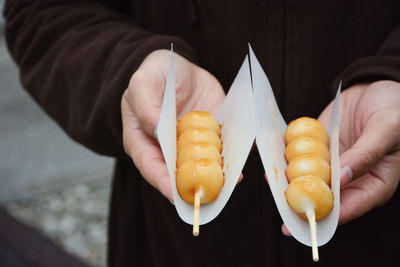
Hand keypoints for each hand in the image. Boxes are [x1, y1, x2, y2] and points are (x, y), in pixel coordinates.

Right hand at [121, 50, 224, 202]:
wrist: (178, 67)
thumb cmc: (153, 75)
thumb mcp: (143, 83)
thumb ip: (146, 106)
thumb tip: (157, 129)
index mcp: (144, 141)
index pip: (151, 167)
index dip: (163, 184)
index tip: (176, 197)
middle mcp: (169, 149)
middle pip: (179, 173)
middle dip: (196, 184)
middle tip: (211, 192)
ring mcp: (192, 143)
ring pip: (204, 164)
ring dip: (219, 173)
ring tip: (233, 178)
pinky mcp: (211, 134)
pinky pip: (223, 145)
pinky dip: (234, 152)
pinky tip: (244, 154)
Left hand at [282, 80, 399, 234]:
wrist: (376, 88)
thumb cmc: (395, 109)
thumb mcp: (386, 130)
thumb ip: (366, 155)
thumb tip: (342, 178)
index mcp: (374, 183)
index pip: (349, 208)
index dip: (326, 216)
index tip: (305, 219)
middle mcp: (350, 178)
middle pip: (324, 198)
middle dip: (302, 201)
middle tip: (281, 202)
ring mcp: (332, 164)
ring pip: (308, 178)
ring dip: (289, 180)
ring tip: (271, 178)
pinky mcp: (319, 149)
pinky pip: (301, 155)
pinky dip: (287, 156)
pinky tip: (273, 157)